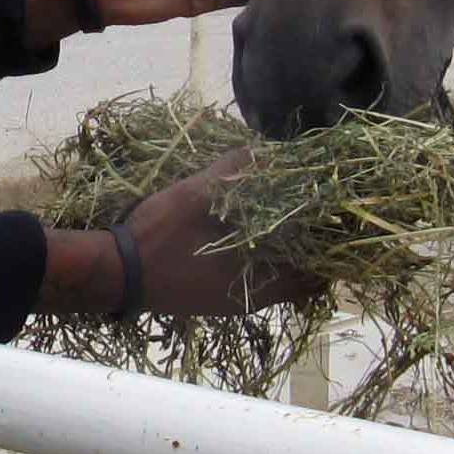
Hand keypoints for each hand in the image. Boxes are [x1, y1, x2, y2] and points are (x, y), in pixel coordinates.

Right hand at [38, 151, 320, 316]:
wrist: (114, 274)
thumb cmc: (157, 237)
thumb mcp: (195, 195)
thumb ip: (233, 172)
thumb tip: (268, 151)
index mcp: (258, 280)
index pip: (315, 272)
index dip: (330, 247)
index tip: (339, 219)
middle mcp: (253, 298)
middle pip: (303, 281)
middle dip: (315, 251)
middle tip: (322, 217)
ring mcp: (234, 302)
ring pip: (280, 284)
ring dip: (291, 258)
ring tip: (296, 223)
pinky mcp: (217, 298)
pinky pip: (257, 284)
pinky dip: (267, 263)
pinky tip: (258, 238)